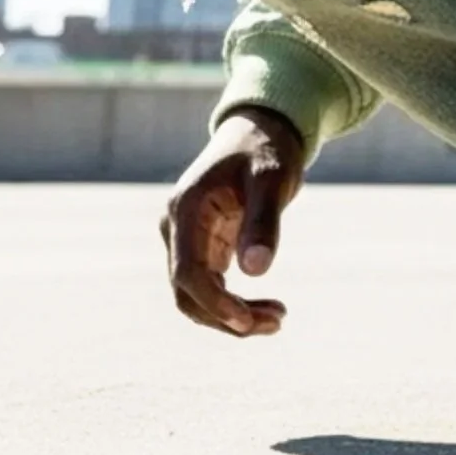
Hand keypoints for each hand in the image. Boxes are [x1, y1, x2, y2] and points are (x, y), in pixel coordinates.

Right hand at [160, 107, 307, 337]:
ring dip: (231, 315)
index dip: (215, 302)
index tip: (247, 321)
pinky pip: (210, 286)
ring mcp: (186, 240)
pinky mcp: (202, 247)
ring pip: (197, 295)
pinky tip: (268, 309)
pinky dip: (234, 303)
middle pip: (188, 293)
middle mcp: (177, 229)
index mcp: (186, 211)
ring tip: (278, 319)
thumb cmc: (267, 152)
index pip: (188, 272)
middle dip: (227, 316)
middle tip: (277, 322)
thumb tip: (256, 271)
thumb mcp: (272, 180)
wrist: (260, 132)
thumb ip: (263, 222)